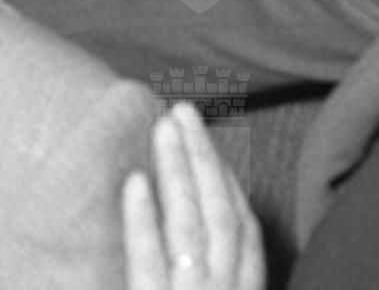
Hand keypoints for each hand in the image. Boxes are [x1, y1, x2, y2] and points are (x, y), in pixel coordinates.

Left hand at [122, 103, 263, 289]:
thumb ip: (195, 267)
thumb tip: (179, 200)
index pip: (243, 232)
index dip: (227, 181)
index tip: (207, 142)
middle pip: (220, 219)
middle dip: (205, 159)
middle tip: (184, 111)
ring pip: (189, 229)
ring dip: (177, 171)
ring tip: (162, 127)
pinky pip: (148, 263)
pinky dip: (143, 221)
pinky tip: (135, 182)